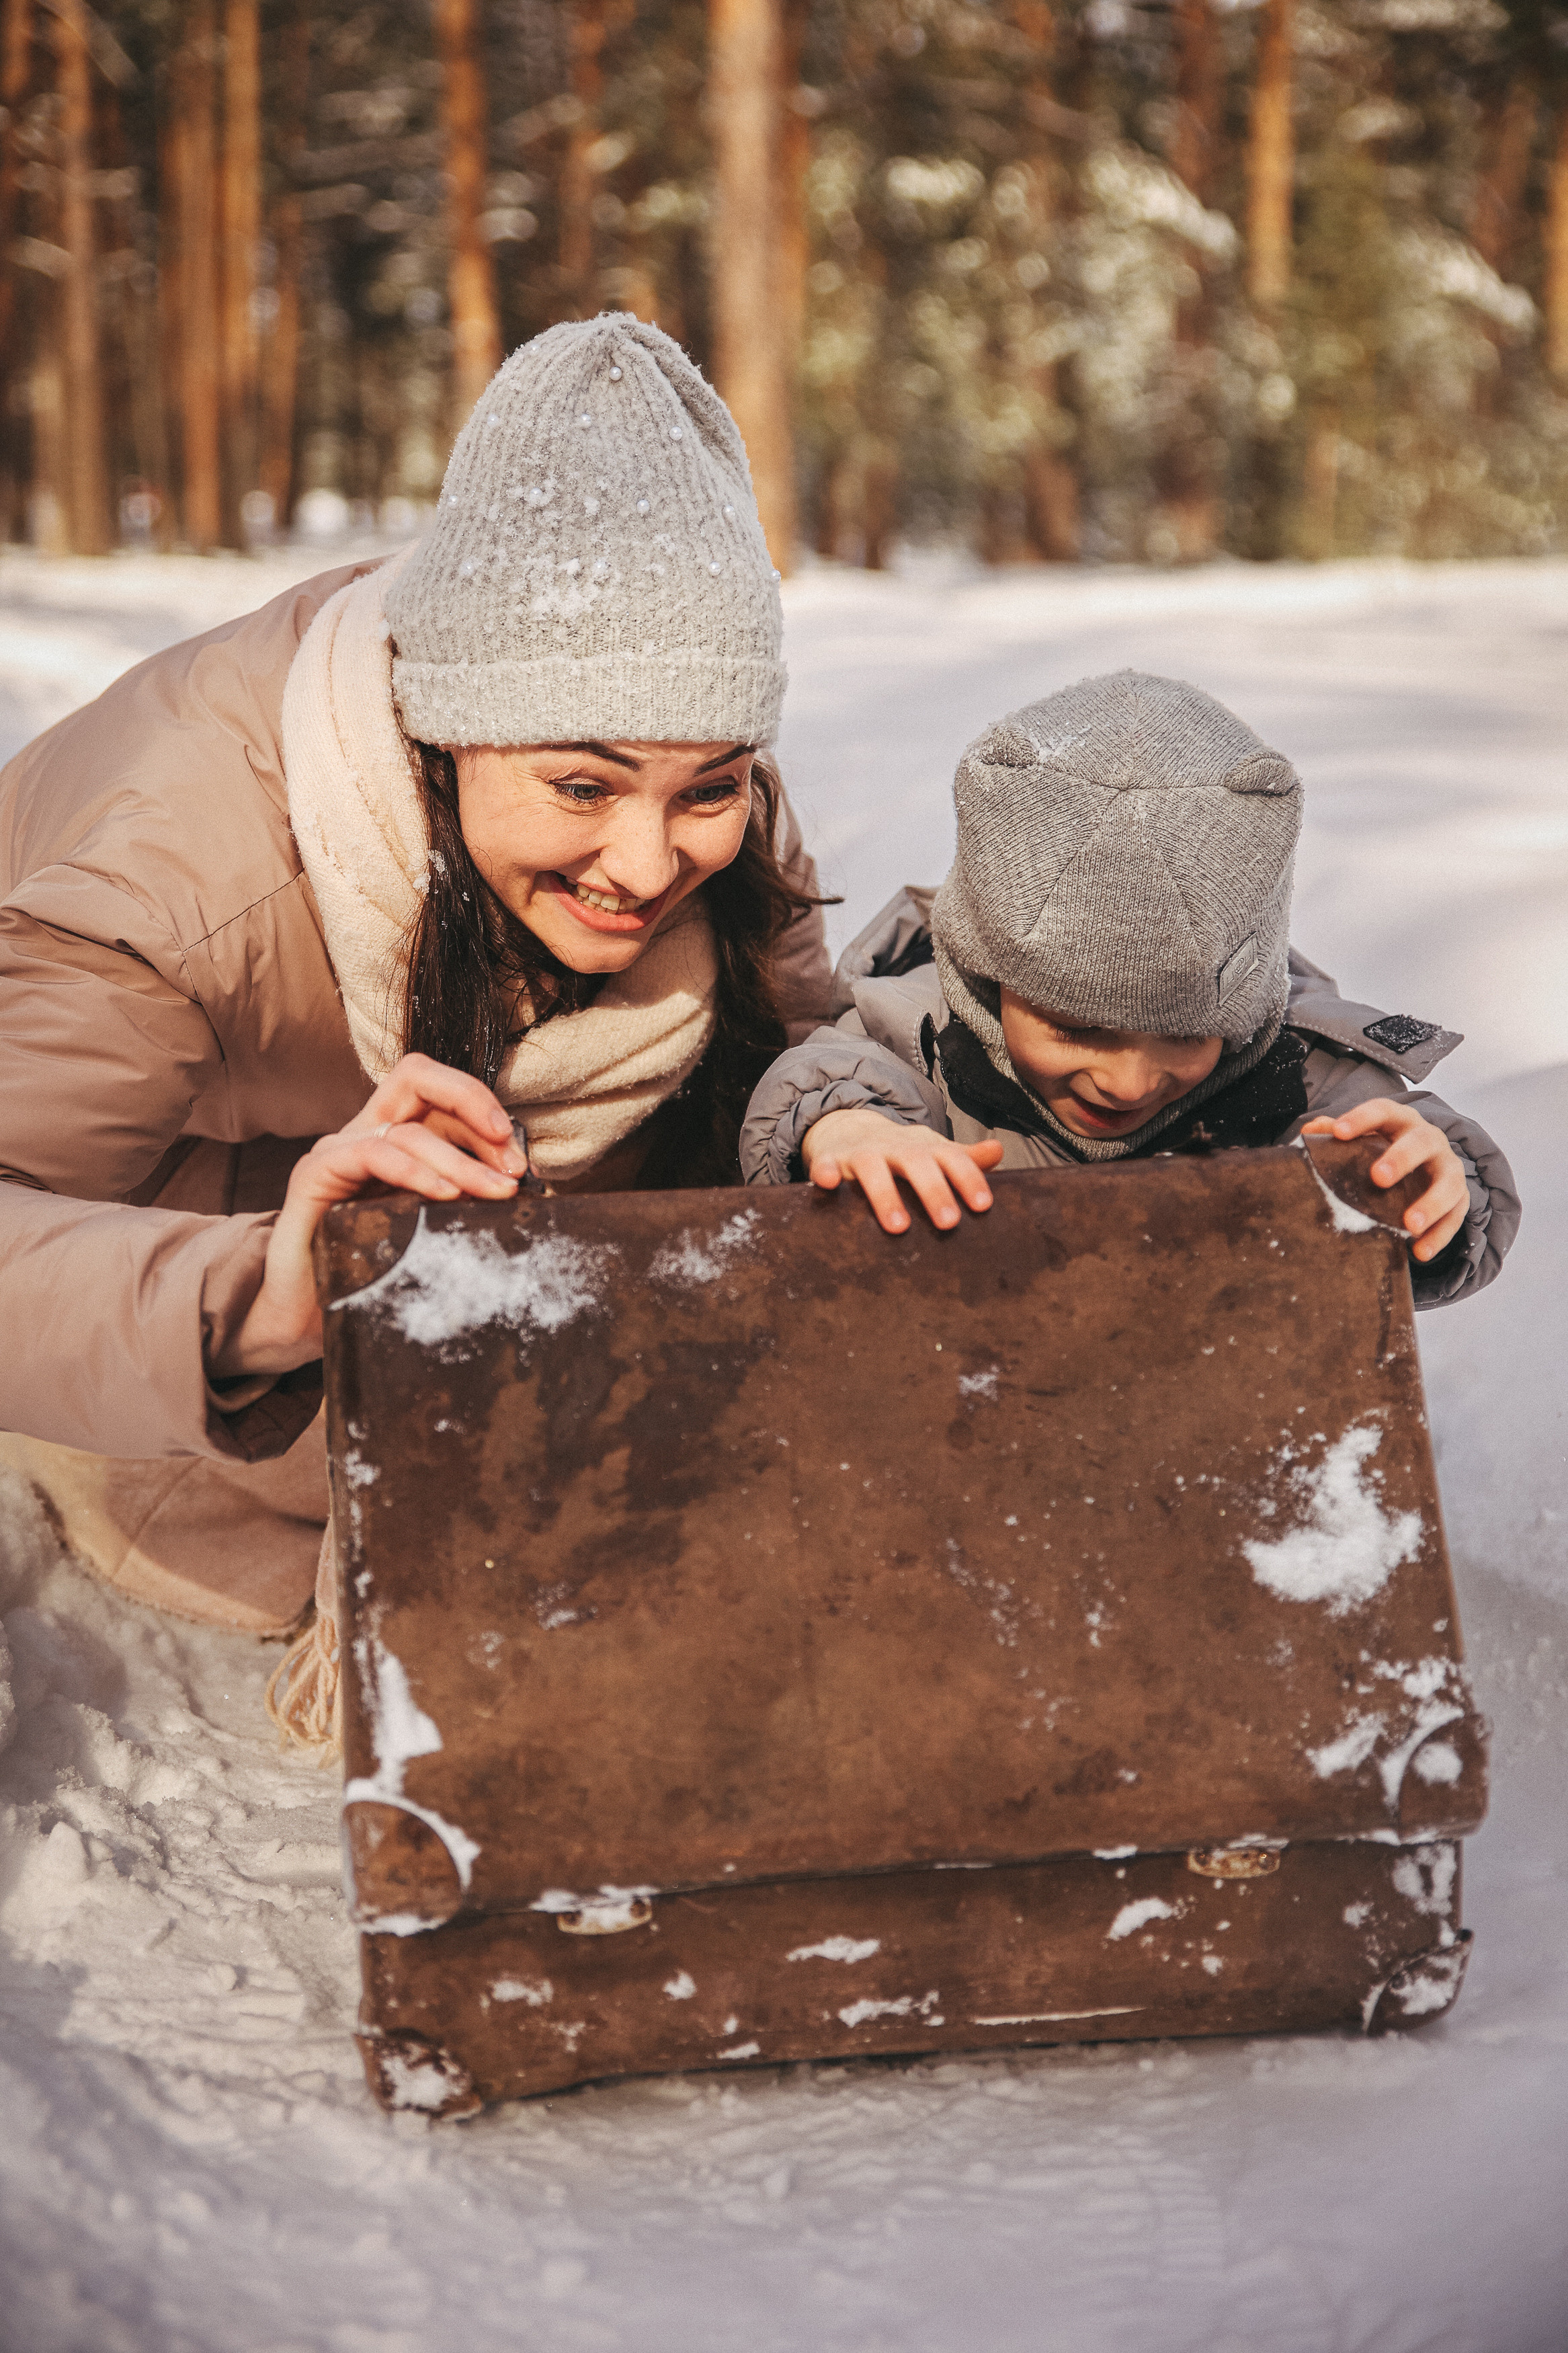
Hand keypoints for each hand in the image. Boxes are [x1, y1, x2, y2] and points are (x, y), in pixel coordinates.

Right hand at [212, 1055, 527, 1378]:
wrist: (307, 1314)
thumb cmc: (373, 1271)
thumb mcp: (431, 1225)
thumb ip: (465, 1197)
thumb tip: (522, 1185)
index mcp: (395, 1135)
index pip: (440, 1093)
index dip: (482, 1108)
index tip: (520, 1157)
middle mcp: (365, 1132)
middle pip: (418, 1079)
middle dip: (473, 1106)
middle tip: (512, 1162)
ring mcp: (337, 1149)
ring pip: (406, 1129)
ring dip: (460, 1160)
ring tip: (495, 1193)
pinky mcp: (314, 1174)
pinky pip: (370, 1153)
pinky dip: (414, 1170)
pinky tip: (445, 1195)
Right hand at [802, 1107, 1003, 1234]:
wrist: (850, 1128)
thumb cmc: (902, 1153)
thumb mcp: (933, 1151)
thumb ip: (964, 1158)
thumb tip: (999, 1152)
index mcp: (926, 1148)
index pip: (952, 1158)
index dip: (968, 1178)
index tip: (983, 1205)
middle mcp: (896, 1148)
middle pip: (916, 1163)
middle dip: (933, 1191)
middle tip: (948, 1222)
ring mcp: (862, 1153)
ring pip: (873, 1169)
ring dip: (885, 1195)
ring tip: (897, 1227)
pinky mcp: (831, 1160)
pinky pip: (825, 1165)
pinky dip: (825, 1173)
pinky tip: (828, 1185)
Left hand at [1301, 1096, 1468, 1262]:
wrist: (1422, 1168)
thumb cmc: (1381, 1152)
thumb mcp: (1362, 1141)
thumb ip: (1337, 1134)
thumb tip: (1310, 1130)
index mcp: (1400, 1121)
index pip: (1383, 1111)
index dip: (1362, 1119)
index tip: (1339, 1133)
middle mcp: (1429, 1139)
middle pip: (1420, 1142)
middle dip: (1401, 1158)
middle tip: (1378, 1178)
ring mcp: (1448, 1167)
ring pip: (1448, 1181)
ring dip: (1430, 1204)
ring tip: (1409, 1225)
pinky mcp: (1460, 1196)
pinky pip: (1456, 1215)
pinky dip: (1440, 1235)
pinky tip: (1419, 1252)